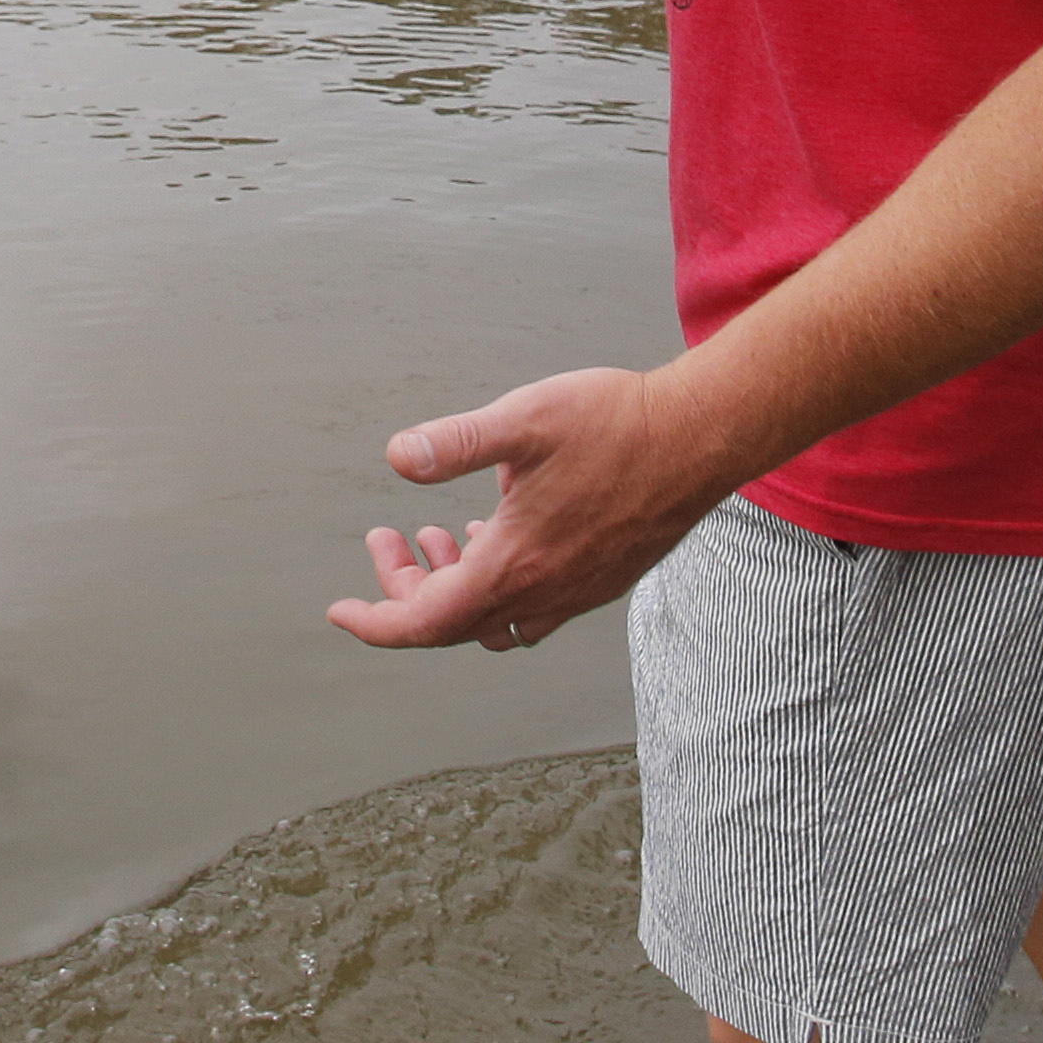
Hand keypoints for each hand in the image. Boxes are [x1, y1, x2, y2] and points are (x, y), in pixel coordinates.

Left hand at [330, 364, 728, 651]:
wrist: (703, 435)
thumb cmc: (616, 423)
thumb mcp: (525, 420)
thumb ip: (456, 443)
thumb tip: (396, 457)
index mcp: (514, 565)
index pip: (424, 622)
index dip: (375, 622)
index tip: (339, 610)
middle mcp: (546, 592)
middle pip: (454, 623)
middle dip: (408, 589)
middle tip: (387, 540)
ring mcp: (578, 591)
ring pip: (495, 620)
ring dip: (454, 589)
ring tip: (439, 533)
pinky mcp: (603, 578)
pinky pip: (535, 607)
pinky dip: (499, 584)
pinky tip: (498, 529)